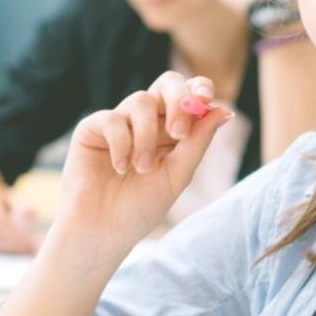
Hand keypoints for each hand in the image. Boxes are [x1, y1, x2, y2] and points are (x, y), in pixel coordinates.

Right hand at [52, 72, 229, 264]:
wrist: (102, 232)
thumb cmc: (139, 208)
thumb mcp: (177, 176)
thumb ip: (198, 142)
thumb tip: (223, 109)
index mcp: (170, 131)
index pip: (188, 96)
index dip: (198, 89)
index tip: (205, 98)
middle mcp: (146, 122)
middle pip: (166, 84)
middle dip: (177, 99)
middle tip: (179, 131)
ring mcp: (119, 123)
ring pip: (141, 101)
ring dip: (147, 136)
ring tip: (141, 169)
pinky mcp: (92, 128)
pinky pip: (112, 118)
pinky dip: (121, 144)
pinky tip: (119, 167)